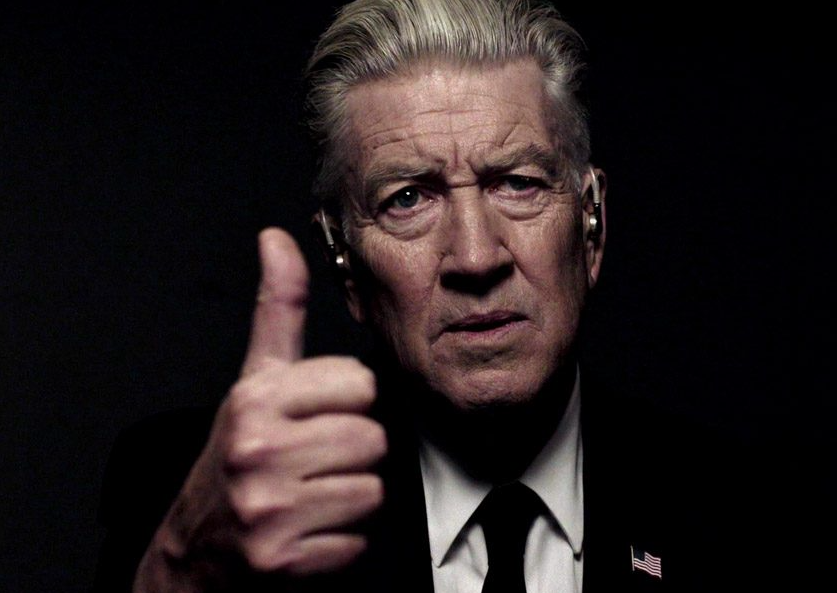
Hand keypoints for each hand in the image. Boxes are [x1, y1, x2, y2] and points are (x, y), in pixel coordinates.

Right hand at [134, 228, 385, 590]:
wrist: (197, 547)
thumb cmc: (240, 453)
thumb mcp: (255, 378)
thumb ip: (278, 309)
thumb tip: (277, 238)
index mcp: (257, 399)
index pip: (360, 386)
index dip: (348, 402)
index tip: (318, 416)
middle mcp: (257, 450)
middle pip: (372, 439)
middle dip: (352, 453)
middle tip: (315, 461)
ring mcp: (267, 508)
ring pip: (372, 491)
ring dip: (350, 499)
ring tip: (311, 494)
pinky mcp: (282, 559)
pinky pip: (359, 542)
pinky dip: (341, 544)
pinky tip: (307, 530)